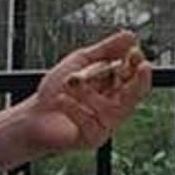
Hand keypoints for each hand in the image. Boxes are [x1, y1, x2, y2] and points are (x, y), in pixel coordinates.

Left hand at [21, 32, 152, 153]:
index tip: (134, 52)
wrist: (32, 114)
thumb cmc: (55, 88)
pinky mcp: (93, 138)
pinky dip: (75, 109)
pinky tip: (61, 100)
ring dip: (90, 92)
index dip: (137, 64)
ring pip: (113, 108)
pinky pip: (92, 122)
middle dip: (140, 80)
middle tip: (141, 66)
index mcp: (115, 86)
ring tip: (69, 83)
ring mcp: (106, 123)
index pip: (135, 76)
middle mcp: (116, 105)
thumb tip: (131, 35)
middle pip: (136, 94)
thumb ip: (105, 49)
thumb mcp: (80, 61)